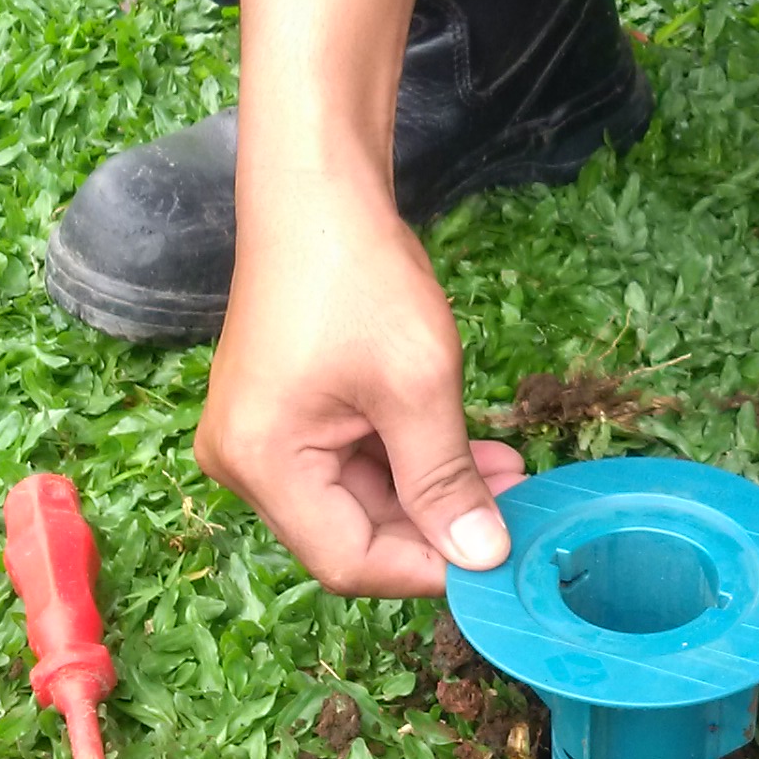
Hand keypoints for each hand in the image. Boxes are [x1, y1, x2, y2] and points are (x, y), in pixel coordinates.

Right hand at [196, 158, 521, 595]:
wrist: (317, 192)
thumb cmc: (360, 277)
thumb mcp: (419, 384)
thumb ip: (447, 479)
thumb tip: (483, 557)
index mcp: (262, 463)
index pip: (349, 560)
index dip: (428, 565)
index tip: (499, 555)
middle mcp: (242, 463)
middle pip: (348, 533)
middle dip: (436, 524)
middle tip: (515, 503)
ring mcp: (255, 437)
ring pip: (354, 499)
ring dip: (428, 490)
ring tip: (505, 467)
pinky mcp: (277, 413)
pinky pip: (344, 461)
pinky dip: (404, 458)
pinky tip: (465, 447)